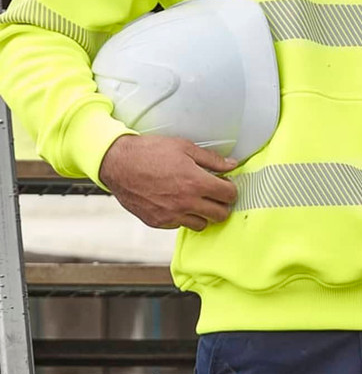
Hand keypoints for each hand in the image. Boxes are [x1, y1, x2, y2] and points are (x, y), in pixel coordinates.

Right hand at [99, 133, 237, 231]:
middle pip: (220, 215)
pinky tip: (179, 203)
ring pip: (201, 224)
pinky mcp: (158, 222)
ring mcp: (171, 215)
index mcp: (195, 182)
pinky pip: (180, 226)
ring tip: (197, 199)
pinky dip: (184, 217)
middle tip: (217, 194)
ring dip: (204, 213)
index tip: (227, 185)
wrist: (119, 164)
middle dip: (222, 204)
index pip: (228, 195)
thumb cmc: (150, 152)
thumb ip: (211, 159)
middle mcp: (185, 203)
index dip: (231, 189)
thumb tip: (231, 165)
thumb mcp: (184, 147)